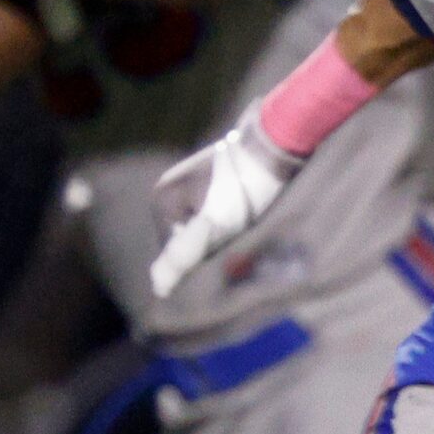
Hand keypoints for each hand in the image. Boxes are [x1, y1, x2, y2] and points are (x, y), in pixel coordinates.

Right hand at [149, 103, 303, 299]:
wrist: (276, 145)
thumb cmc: (245, 188)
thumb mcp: (214, 225)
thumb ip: (184, 255)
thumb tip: (158, 288)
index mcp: (161, 199)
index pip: (175, 252)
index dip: (201, 259)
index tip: (228, 247)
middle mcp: (167, 188)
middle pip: (188, 238)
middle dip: (211, 245)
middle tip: (240, 236)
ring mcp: (188, 181)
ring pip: (202, 227)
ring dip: (222, 234)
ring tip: (246, 224)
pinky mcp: (210, 178)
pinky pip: (213, 211)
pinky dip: (229, 219)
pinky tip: (247, 213)